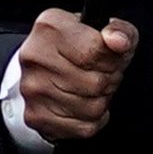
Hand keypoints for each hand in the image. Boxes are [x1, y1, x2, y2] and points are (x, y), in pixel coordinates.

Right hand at [16, 5, 136, 140]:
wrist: (46, 68)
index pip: (95, 52)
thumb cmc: (81, 47)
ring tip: (92, 87)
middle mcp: (34, 56)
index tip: (109, 58)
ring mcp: (32, 89)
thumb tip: (119, 41)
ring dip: (102, 100)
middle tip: (102, 73)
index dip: (112, 60)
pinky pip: (84, 127)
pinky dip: (93, 119)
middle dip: (109, 80)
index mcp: (50, 27)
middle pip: (95, 82)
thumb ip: (120, 31)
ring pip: (92, 107)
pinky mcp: (35, 116)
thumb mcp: (106, 31)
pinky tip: (84, 104)